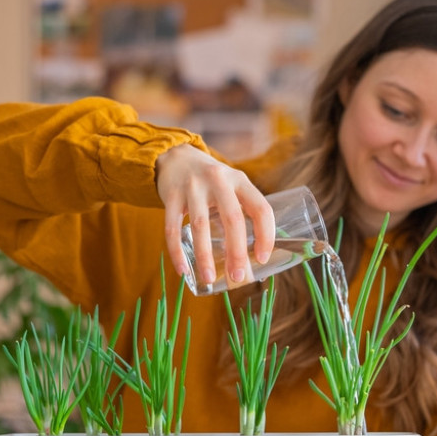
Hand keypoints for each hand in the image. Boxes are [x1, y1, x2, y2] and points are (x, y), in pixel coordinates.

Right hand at [155, 144, 274, 288]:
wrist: (175, 157)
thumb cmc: (210, 181)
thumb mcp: (231, 185)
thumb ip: (241, 210)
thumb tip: (250, 257)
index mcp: (240, 180)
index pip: (261, 208)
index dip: (265, 235)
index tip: (262, 258)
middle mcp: (219, 180)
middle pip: (233, 219)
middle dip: (237, 251)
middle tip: (238, 276)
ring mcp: (193, 186)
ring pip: (200, 226)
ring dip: (205, 256)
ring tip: (209, 278)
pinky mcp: (171, 195)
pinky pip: (172, 228)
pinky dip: (177, 252)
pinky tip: (183, 270)